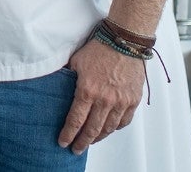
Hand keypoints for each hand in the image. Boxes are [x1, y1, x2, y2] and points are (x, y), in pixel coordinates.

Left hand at [57, 40, 144, 154]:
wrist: (124, 41)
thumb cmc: (98, 48)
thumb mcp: (75, 62)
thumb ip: (68, 78)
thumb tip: (57, 86)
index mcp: (87, 90)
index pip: (75, 120)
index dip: (68, 134)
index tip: (63, 143)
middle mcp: (105, 100)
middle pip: (92, 129)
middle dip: (82, 142)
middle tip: (76, 149)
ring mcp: (121, 101)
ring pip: (109, 128)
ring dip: (99, 137)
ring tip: (91, 141)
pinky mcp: (133, 100)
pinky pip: (124, 121)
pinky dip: (116, 128)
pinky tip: (109, 129)